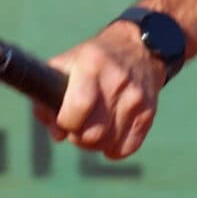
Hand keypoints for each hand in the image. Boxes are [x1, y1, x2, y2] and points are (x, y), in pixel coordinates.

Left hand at [47, 21, 163, 159]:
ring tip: (92, 128)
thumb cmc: (91, 62)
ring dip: (95, 143)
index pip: (78, 107)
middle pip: (93, 133)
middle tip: (77, 126)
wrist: (138, 48)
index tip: (64, 119)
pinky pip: (126, 148)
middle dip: (78, 136)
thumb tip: (57, 134)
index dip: (65, 122)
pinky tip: (109, 134)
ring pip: (108, 144)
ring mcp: (136, 97)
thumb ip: (47, 98)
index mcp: (91, 64)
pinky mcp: (149, 112)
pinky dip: (114, 149)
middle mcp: (117, 80)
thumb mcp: (65, 65)